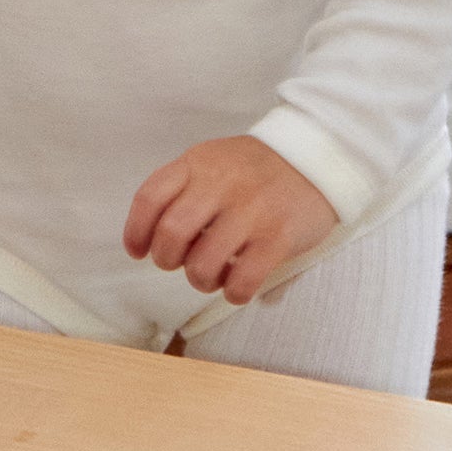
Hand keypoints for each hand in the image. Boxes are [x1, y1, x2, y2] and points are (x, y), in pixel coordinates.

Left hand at [122, 135, 338, 305]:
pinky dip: (233, 292)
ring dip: (200, 279)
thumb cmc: (255, 168)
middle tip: (176, 264)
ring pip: (203, 263)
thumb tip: (152, 235)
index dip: (136, 231)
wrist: (315, 157)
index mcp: (197, 163)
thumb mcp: (212, 160)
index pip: (149, 198)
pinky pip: (243, 279)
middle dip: (165, 259)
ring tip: (210, 275)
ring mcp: (250, 211)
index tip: (137, 251)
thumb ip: (183, 187)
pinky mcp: (279, 237)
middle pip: (171, 233)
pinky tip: (236, 287)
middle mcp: (220, 185)